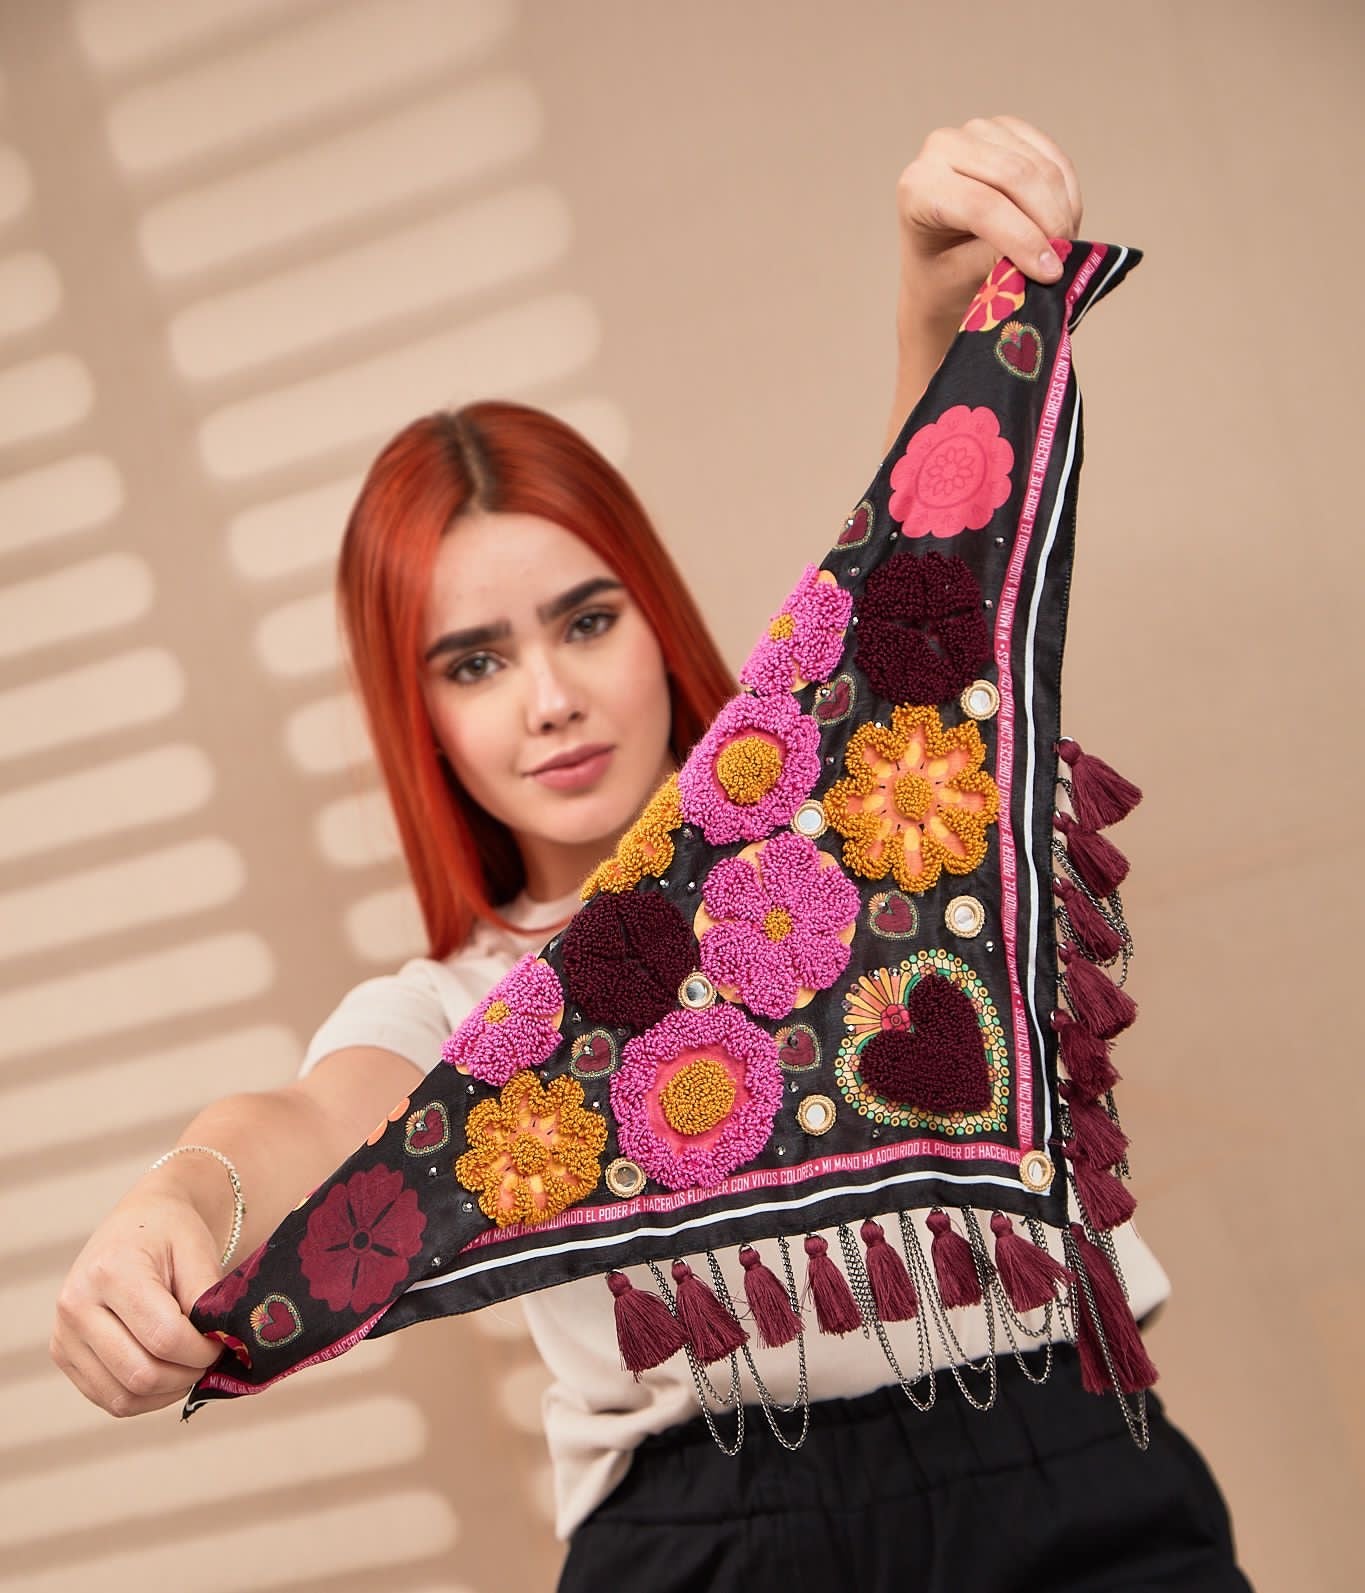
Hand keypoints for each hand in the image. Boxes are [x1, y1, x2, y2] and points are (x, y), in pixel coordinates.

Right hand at [51, 1187, 224, 1416]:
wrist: (137, 1221)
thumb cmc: (171, 1232)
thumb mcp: (197, 1250)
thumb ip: (206, 1298)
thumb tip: (215, 1346)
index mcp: (111, 1271)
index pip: (164, 1337)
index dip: (202, 1351)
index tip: (223, 1342)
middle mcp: (76, 1305)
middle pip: (140, 1374)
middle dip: (187, 1375)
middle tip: (210, 1359)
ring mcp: (63, 1334)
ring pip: (122, 1397)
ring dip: (167, 1392)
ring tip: (189, 1365)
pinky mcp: (63, 1354)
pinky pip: (108, 1399)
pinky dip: (145, 1398)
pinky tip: (167, 1372)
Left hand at [895, 115, 1084, 335]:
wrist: (940, 260)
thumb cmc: (942, 275)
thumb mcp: (961, 277)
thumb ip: (999, 260)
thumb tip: (1045, 254)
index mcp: (918, 186)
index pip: (981, 205)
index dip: (1022, 238)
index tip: (1049, 272)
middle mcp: (943, 147)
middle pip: (1015, 176)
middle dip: (1048, 221)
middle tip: (1063, 259)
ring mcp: (978, 132)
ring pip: (1040, 167)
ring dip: (1061, 211)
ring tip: (1062, 248)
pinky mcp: (1009, 131)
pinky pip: (1054, 158)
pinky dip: (1067, 194)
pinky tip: (1065, 223)